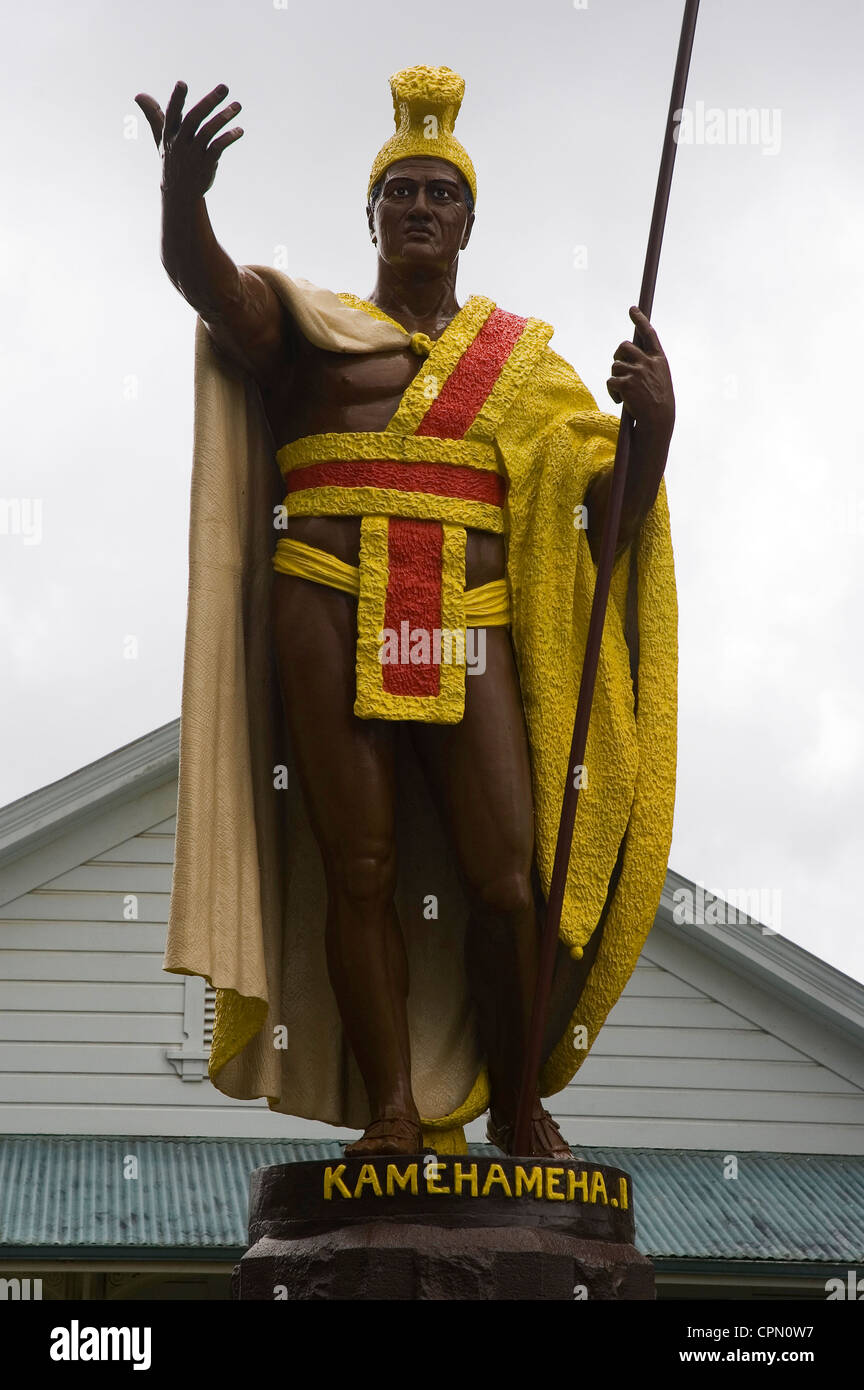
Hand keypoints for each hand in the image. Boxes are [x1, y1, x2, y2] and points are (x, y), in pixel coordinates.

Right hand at [134, 81, 243, 199]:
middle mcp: (180, 143)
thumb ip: (153, 115)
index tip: (182, 84)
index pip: (171, 113)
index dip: (176, 99)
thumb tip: (138, 95)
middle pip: (194, 119)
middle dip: (209, 101)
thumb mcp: (160, 138)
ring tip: (237, 106)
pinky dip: (229, 137)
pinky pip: (217, 148)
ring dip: (223, 118)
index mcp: (169, 134)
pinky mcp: (206, 164)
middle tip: (225, 87)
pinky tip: (239, 130)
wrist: (179, 192)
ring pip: (208, 132)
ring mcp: (193, 154)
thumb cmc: (171, 158)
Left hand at [607, 306, 674, 439]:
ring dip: (616, 377)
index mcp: (658, 359)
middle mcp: (648, 362)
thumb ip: (648, 364)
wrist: (658, 421)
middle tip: (618, 365)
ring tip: (623, 392)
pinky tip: (620, 401)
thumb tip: (629, 353)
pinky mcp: (625, 384)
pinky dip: (612, 391)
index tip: (632, 309)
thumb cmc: (658, 402)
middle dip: (618, 355)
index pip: (649, 334)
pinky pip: (610, 381)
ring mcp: (637, 372)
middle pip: (624, 346)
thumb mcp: (659, 379)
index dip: (640, 320)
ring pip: (615, 365)